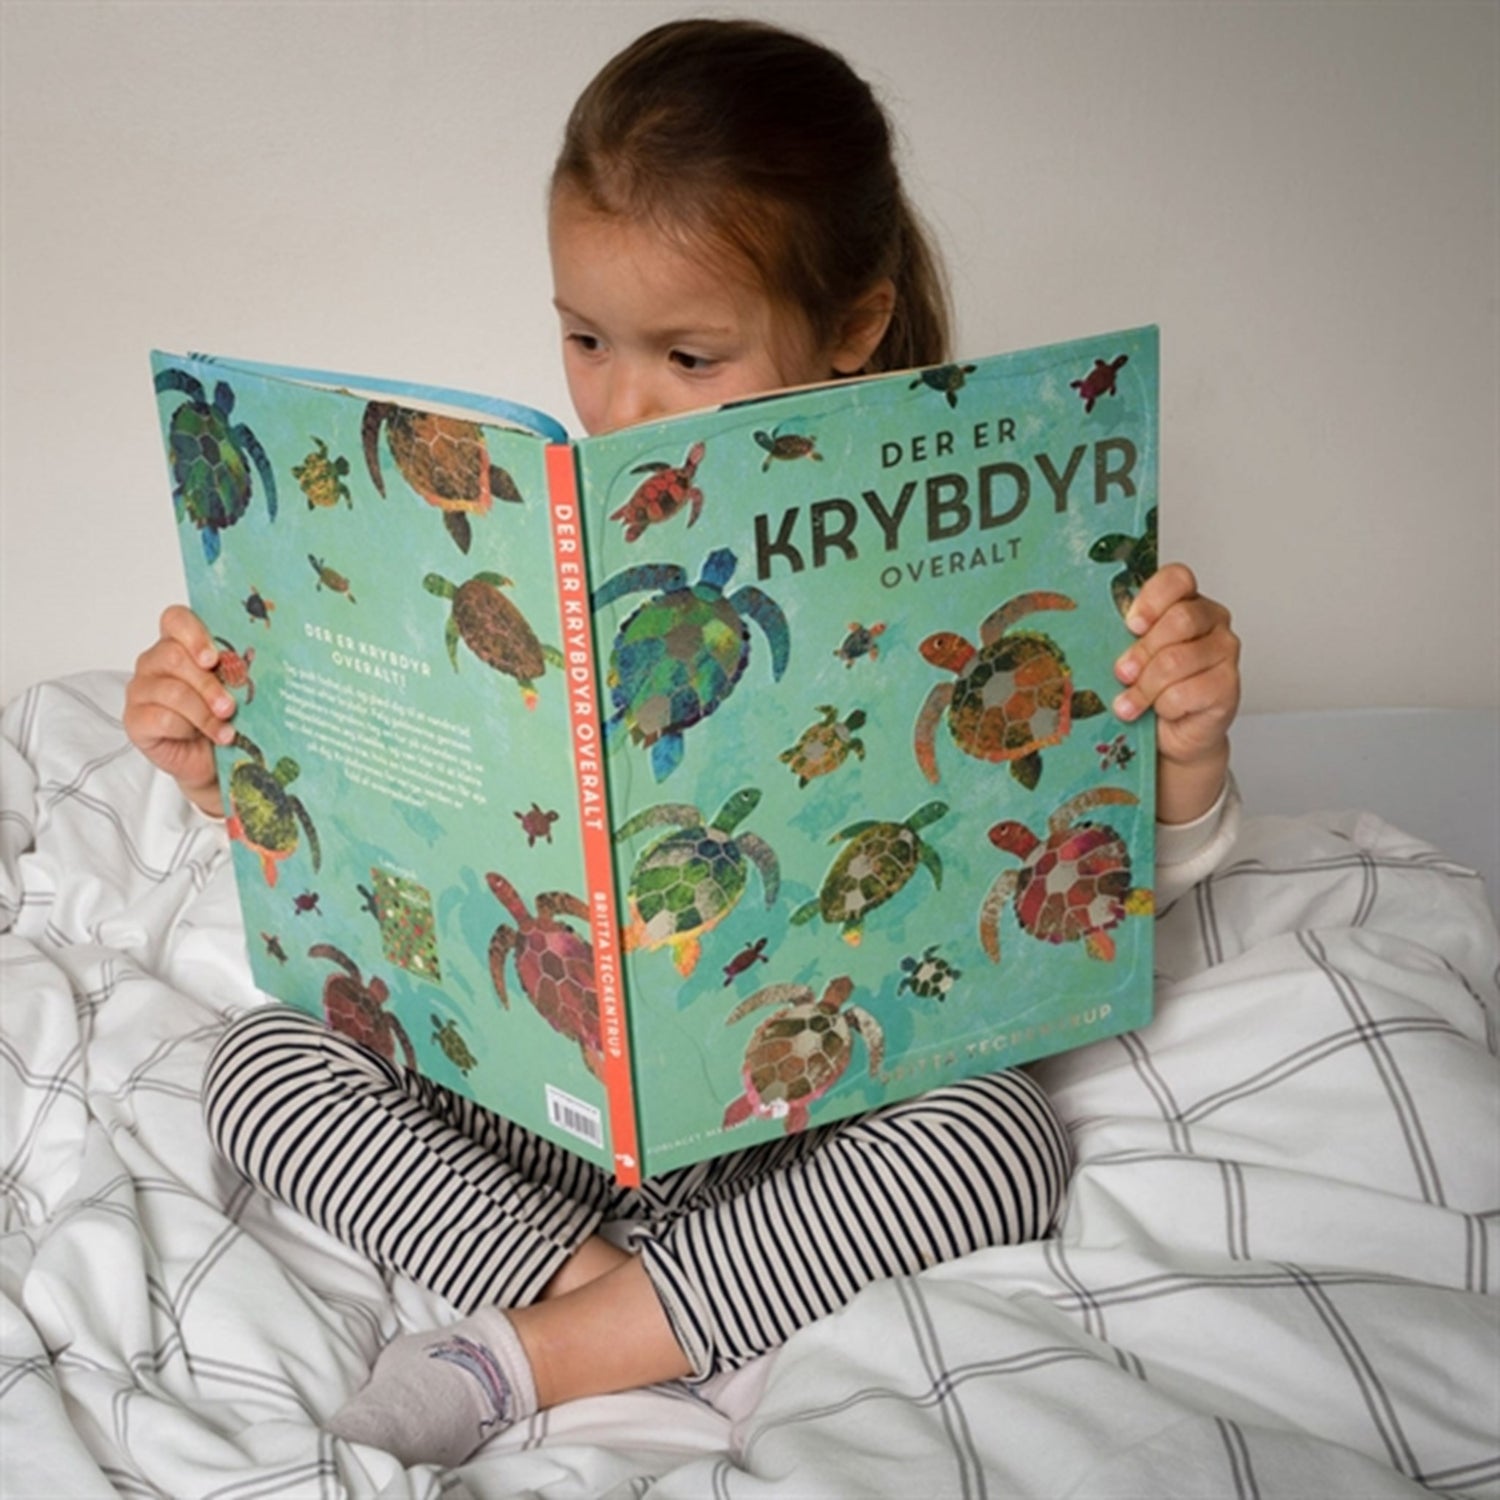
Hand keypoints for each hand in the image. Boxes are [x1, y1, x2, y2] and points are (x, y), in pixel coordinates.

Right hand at [122, 605, 235, 815]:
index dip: (194, 634)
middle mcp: (155, 663)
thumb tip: (268, 662)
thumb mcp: (236, 690)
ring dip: (204, 712)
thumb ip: (237, 670)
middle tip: (230, 706)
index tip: (213, 658)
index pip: (175, 619)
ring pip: (171, 690)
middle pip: (173, 656)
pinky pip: (160, 717)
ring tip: (226, 728)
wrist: (214, 761)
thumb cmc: (224, 719)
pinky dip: (188, 729)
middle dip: (208, 684)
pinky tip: (206, 738)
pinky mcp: (135, 720)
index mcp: (180, 645)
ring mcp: (141, 690)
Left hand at [1110, 563, 1239, 824]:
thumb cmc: (1151, 687)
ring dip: (1146, 687)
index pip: (1177, 579)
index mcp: (1187, 601)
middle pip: (1180, 619)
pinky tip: (1159, 712)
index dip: (1152, 600)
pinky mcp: (1229, 686)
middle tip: (1122, 673)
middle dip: (1142, 651)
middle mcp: (1213, 620)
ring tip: (1128, 704)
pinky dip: (1165, 706)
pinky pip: (1188, 691)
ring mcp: (1225, 652)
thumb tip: (1088, 627)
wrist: (1174, 734)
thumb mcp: (1133, 655)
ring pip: (1178, 659)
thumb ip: (1125, 636)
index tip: (1131, 625)